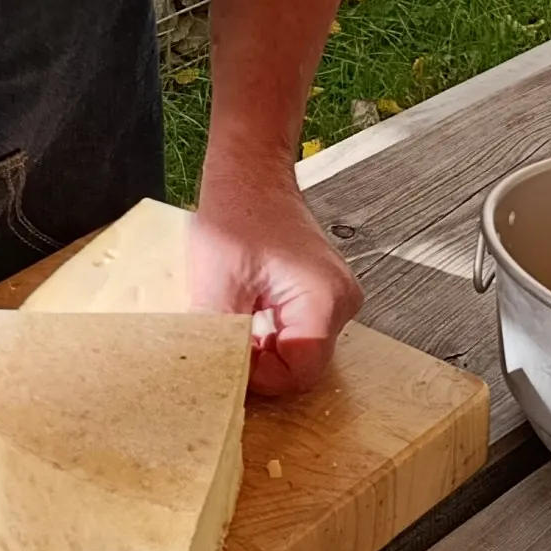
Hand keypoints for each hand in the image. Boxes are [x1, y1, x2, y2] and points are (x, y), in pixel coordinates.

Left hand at [187, 155, 362, 397]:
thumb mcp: (214, 283)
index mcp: (324, 299)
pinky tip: (246, 316)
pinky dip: (269, 334)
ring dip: (263, 348)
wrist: (250, 173)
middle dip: (260, 363)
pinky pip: (298, 333)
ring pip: (299, 351)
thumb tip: (210, 376)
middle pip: (302, 365)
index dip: (260, 377)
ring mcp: (335, 298)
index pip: (299, 373)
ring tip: (233, 323)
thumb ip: (218, 338)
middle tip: (224, 345)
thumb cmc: (237, 211)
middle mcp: (341, 302)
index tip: (226, 360)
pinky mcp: (322, 295)